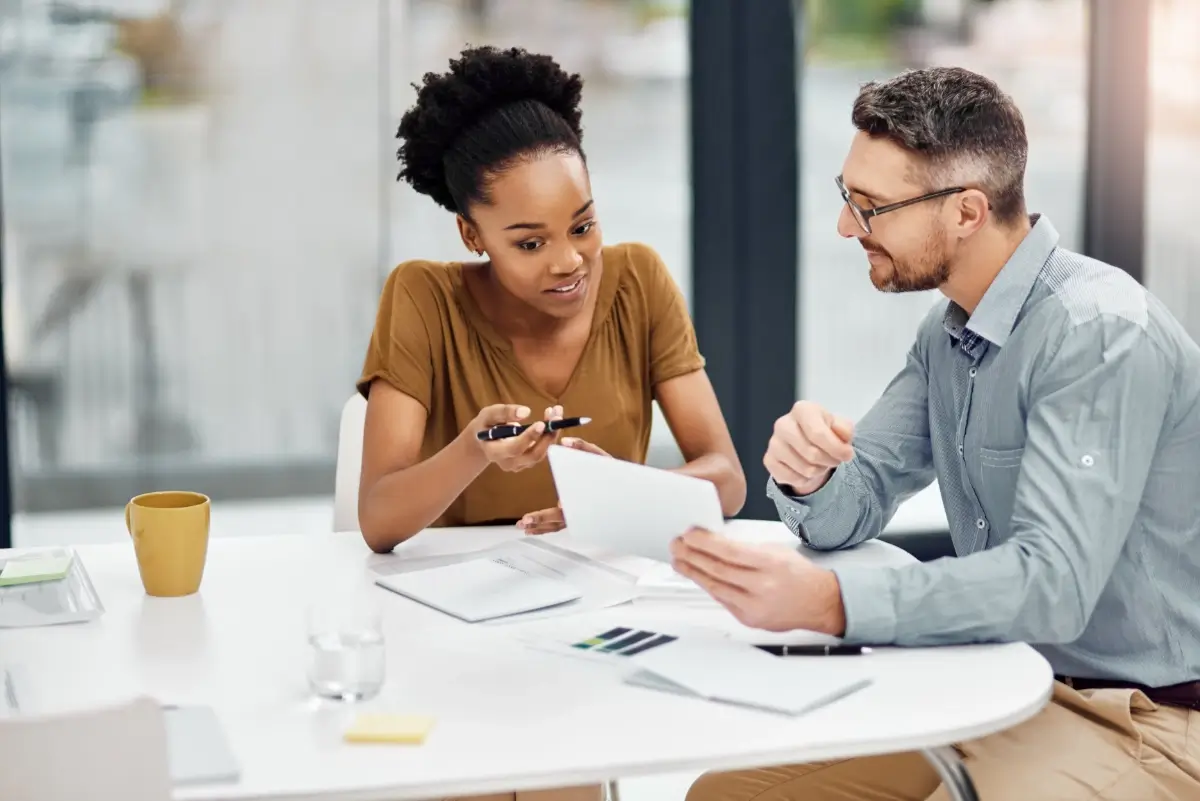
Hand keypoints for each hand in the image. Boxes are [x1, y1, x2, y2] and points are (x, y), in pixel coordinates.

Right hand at [469, 404, 562, 472]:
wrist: (484, 440)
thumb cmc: (485, 425)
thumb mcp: (488, 415)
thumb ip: (504, 412)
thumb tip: (526, 412)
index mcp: (495, 452)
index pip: (515, 449)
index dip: (529, 438)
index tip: (541, 423)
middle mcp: (509, 463)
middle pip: (533, 455)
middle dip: (547, 437)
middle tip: (556, 417)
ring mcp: (520, 465)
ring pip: (541, 453)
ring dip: (552, 433)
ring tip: (556, 412)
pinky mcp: (529, 461)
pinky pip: (543, 450)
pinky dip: (550, 435)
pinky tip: (553, 418)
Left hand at [517, 438, 610, 533]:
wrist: (629, 490)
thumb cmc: (614, 473)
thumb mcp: (601, 457)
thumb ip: (583, 448)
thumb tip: (565, 442)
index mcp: (584, 502)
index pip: (562, 511)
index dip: (544, 517)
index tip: (531, 517)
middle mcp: (581, 513)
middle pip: (558, 522)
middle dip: (540, 522)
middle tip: (524, 522)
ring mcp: (580, 517)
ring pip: (558, 526)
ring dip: (540, 527)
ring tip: (523, 526)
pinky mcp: (578, 517)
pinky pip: (560, 525)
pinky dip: (546, 527)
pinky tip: (533, 529)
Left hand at [669, 527, 845, 634]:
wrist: (818, 602)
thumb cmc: (797, 574)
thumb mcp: (775, 551)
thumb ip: (745, 548)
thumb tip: (713, 541)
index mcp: (771, 564)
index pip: (731, 552)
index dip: (706, 542)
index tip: (689, 534)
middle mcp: (763, 587)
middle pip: (718, 570)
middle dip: (692, 555)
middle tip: (677, 545)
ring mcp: (755, 606)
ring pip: (715, 587)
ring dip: (692, 572)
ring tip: (679, 560)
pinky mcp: (749, 619)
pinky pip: (721, 599)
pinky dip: (707, 586)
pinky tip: (697, 576)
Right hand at [764, 401, 854, 494]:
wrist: (807, 442)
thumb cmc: (824, 431)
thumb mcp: (840, 426)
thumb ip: (845, 430)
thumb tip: (842, 437)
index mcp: (802, 410)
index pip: (818, 433)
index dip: (836, 448)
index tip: (847, 454)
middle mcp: (783, 424)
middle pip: (812, 454)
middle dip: (830, 461)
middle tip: (835, 460)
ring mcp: (774, 443)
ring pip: (804, 469)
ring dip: (819, 471)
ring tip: (821, 463)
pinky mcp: (769, 460)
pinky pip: (792, 478)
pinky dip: (805, 480)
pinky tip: (806, 470)